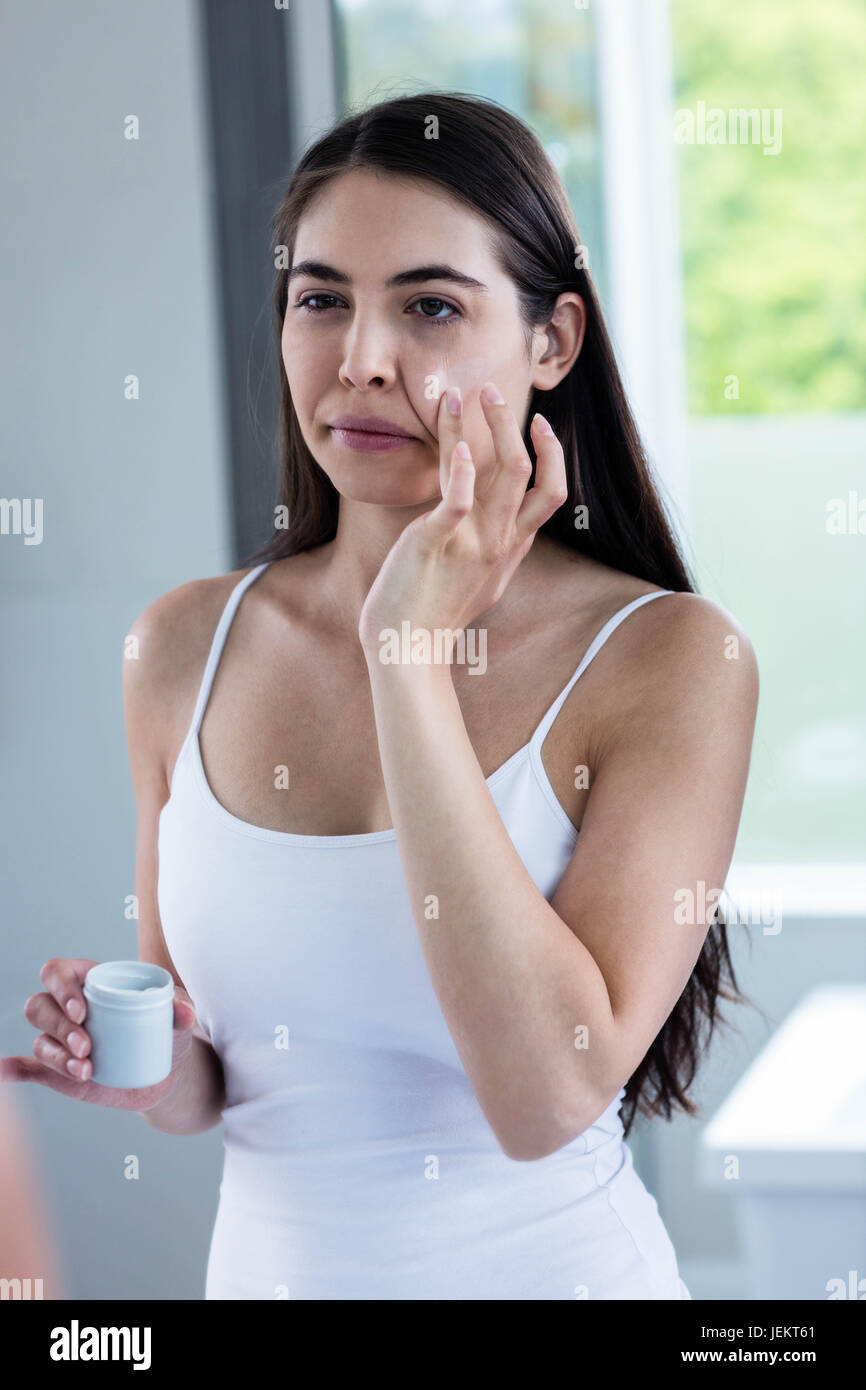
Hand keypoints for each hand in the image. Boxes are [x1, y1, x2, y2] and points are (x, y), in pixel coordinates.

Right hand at [0, 957, 197, 1110]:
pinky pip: (28, 1068)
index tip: (82, 1011)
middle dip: (60, 1027)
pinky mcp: (58, 1071)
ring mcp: (61, 1040)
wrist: (165, 1070)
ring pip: (40, 1040)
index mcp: (90, 981)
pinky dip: (12, 1070)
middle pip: (41, 1006)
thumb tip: (186, 1013)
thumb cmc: (166, 1029)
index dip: (61, 988)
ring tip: (86, 1069)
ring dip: (56, 1056)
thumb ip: (180, 1009)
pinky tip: (4, 1071)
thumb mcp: (176, 1015)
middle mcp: (68, 1008)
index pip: (57, 972)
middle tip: (87, 1047)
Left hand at [357, 381, 567, 652]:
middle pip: (527, 472)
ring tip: (463, 393)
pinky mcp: (436, 542)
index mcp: (511, 547)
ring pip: (500, 473)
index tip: (538, 424)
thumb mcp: (479, 579)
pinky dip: (462, 468)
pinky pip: (458, 500)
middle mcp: (500, 541)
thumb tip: (503, 531)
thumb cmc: (434, 613)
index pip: (551, 491)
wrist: (407, 649)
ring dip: (484, 426)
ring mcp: (472, 542)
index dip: (551, 453)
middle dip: (514, 425)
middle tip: (493, 390)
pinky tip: (458, 444)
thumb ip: (495, 550)